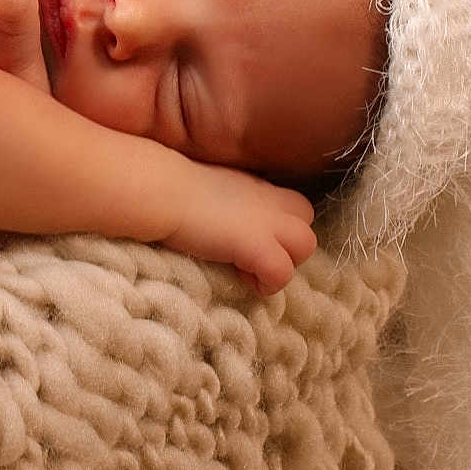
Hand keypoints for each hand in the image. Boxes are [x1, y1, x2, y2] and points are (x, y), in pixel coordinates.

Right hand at [163, 161, 316, 294]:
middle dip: (287, 245)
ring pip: (306, 245)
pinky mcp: (257, 245)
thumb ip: (223, 200)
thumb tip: (214, 217)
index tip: (245, 238)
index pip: (293, 205)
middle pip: (307, 222)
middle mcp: (268, 200)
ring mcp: (267, 222)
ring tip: (248, 268)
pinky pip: (282, 273)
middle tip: (252, 255)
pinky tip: (238, 275)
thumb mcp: (206, 187)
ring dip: (282, 263)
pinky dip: (266, 282)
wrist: (162, 190)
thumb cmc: (169, 186)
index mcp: (255, 187)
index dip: (278, 226)